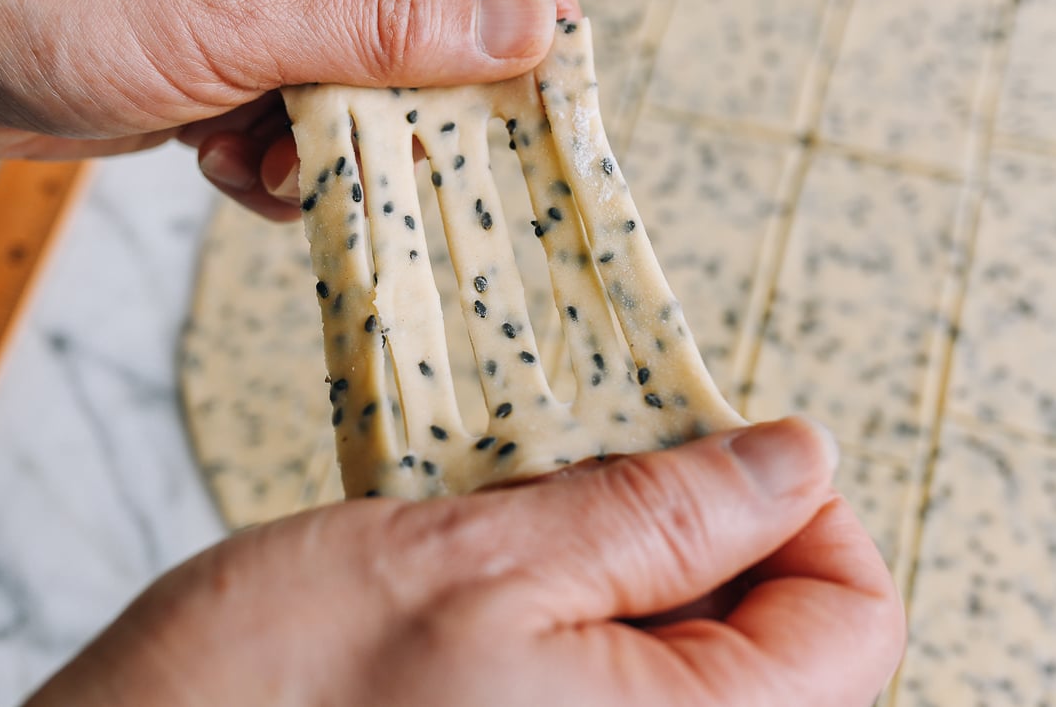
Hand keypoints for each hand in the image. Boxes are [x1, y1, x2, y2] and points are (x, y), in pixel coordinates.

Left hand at [0, 0, 576, 220]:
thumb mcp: (241, 8)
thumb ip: (393, 25)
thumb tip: (532, 30)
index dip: (528, 18)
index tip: (544, 109)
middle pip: (438, 29)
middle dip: (421, 109)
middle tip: (401, 166)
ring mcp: (272, 10)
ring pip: (371, 97)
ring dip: (339, 150)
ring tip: (271, 164)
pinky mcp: (234, 73)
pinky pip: (304, 132)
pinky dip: (279, 167)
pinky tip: (227, 165)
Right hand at [25, 418, 904, 706]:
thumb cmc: (281, 689)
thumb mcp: (485, 561)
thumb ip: (664, 514)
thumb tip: (797, 460)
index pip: (852, 621)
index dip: (803, 511)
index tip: (719, 449)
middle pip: (771, 632)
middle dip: (695, 526)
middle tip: (587, 468)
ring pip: (683, 641)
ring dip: (622, 552)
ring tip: (518, 518)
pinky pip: (608, 669)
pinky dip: (574, 592)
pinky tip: (492, 565)